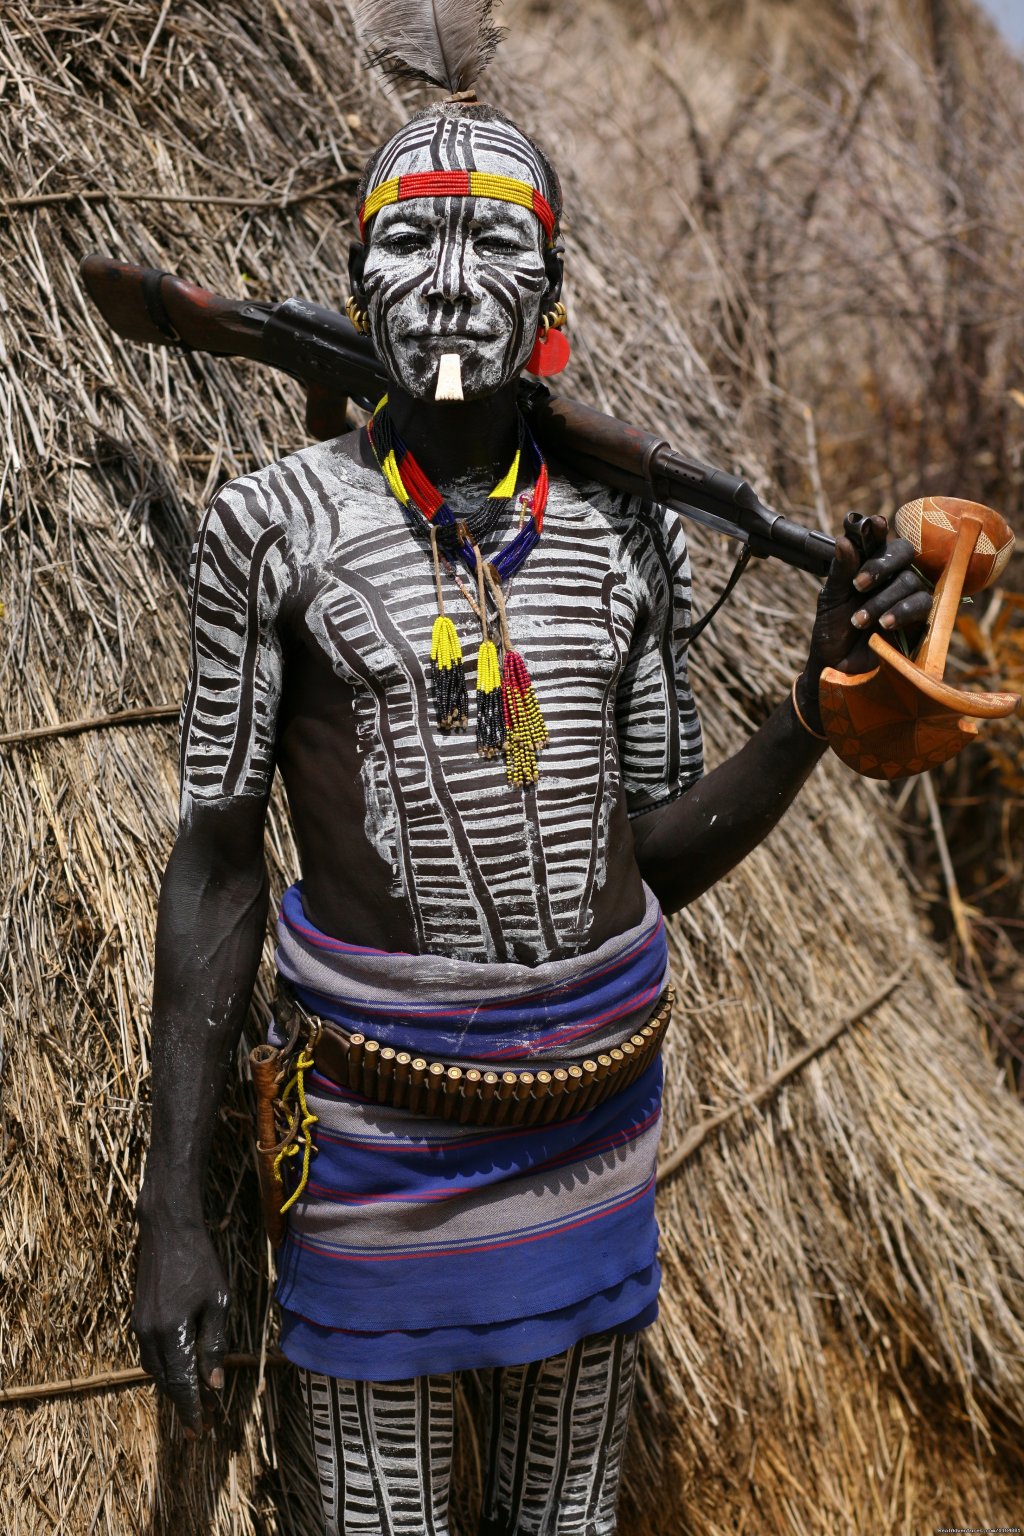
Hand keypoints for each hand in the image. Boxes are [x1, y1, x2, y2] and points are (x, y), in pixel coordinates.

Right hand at [132, 1200, 229, 1436]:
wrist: (167, 1230)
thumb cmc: (200, 1262)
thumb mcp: (219, 1301)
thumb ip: (215, 1344)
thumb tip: (215, 1384)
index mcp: (172, 1332)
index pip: (182, 1383)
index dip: (192, 1409)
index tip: (199, 1432)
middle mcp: (150, 1335)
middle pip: (167, 1382)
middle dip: (184, 1405)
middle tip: (201, 1425)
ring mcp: (140, 1326)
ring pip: (157, 1370)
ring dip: (175, 1387)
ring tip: (197, 1402)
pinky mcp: (139, 1318)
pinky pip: (151, 1355)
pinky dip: (166, 1368)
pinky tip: (182, 1370)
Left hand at [796, 512, 931, 729]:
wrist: (836, 668)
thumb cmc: (832, 631)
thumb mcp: (831, 599)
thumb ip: (840, 571)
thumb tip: (844, 539)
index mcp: (868, 566)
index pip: (877, 540)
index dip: (876, 530)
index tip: (872, 523)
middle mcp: (891, 576)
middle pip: (904, 552)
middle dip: (882, 564)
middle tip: (859, 584)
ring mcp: (907, 596)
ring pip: (910, 580)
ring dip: (882, 600)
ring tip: (859, 620)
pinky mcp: (920, 619)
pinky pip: (921, 605)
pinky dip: (901, 612)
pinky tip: (883, 625)